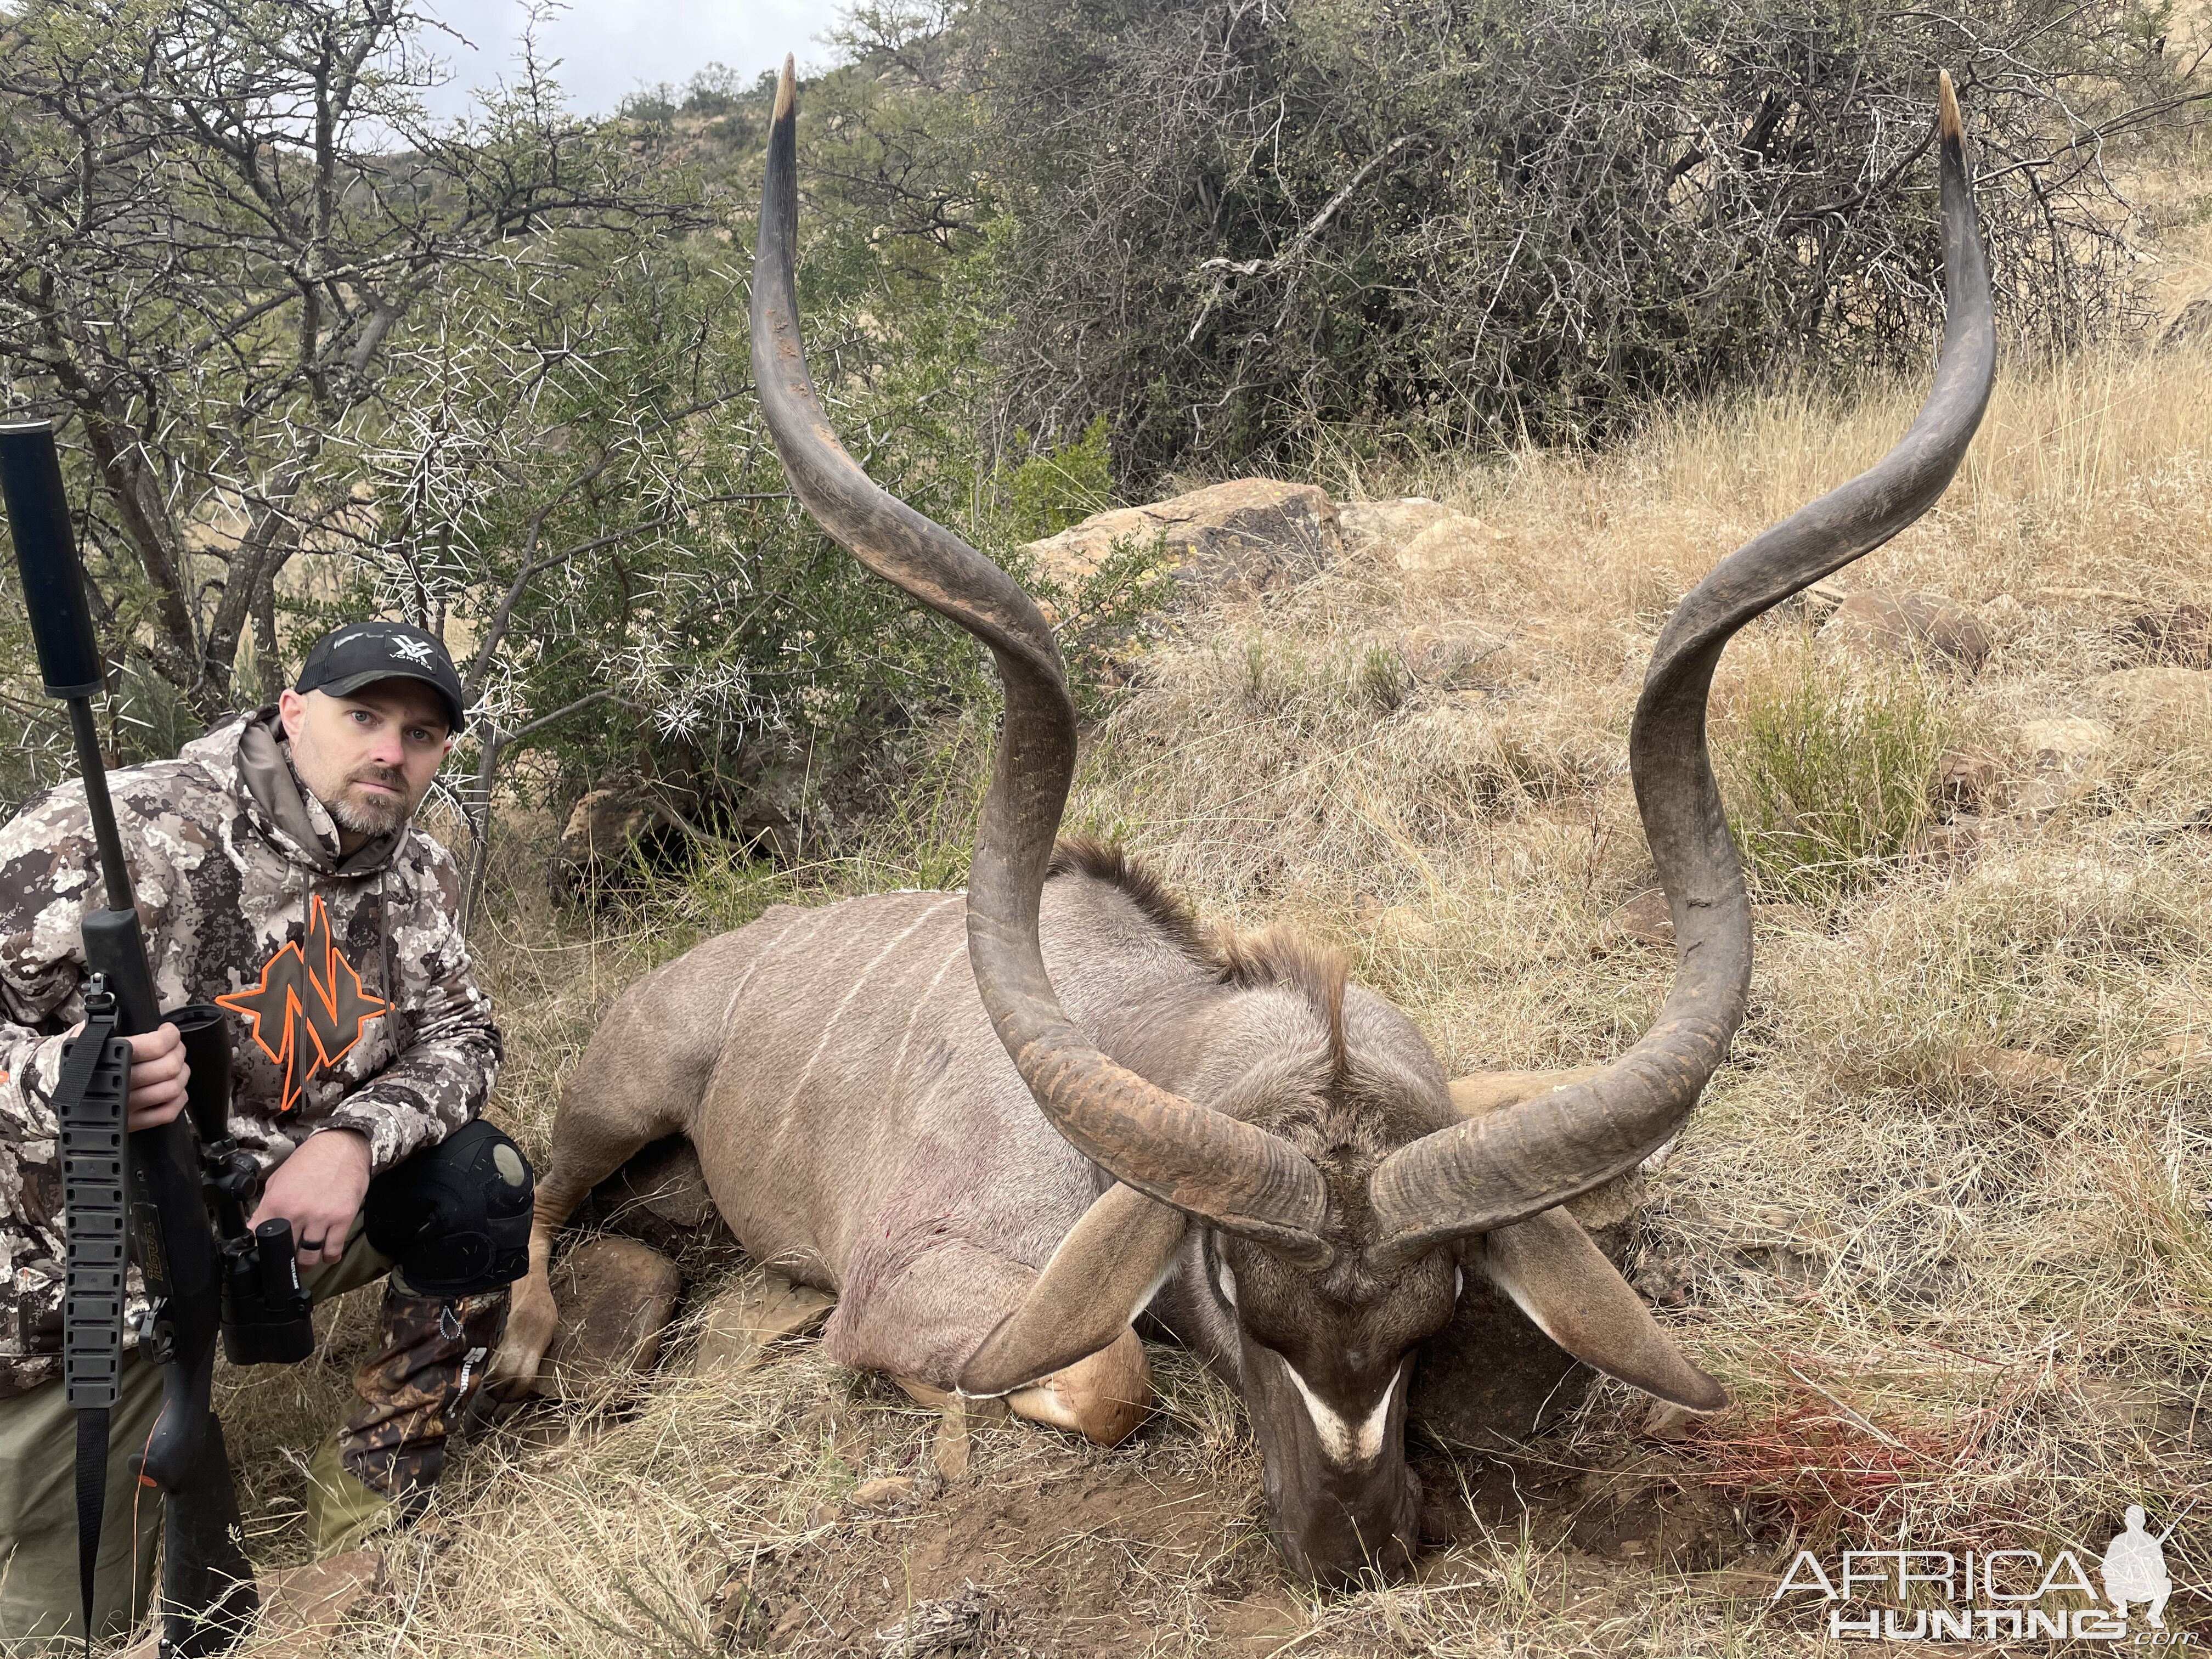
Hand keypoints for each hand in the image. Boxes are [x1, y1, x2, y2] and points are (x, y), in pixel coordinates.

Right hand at [63, 1020, 188, 1131]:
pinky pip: (168, 1112)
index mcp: (109, 1060)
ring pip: (173, 1088)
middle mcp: (120, 1085)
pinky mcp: (133, 1123)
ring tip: (175, 1065)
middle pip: (169, 1067)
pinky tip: (174, 1088)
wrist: (55, 1093)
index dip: (170, 1036)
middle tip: (175, 1047)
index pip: (155, 1046)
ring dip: (182, 1074)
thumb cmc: (75, 1064)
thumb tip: (120, 1013)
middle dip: (179, 1052)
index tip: (168, 1031)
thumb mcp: (82, 1039)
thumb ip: (103, 1028)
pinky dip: (178, 1099)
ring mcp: (128, 1107)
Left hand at [250, 1128, 370, 1266]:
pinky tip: (327, 1253)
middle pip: (286, 1252)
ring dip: (307, 1261)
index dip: (263, 1250)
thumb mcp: (278, 1180)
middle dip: (285, 1258)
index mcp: (278, 1202)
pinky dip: (329, 1256)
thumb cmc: (310, 1160)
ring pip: (309, 1256)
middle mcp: (298, 1212)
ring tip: (307, 1259)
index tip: (268, 1252)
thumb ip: (265, 1208)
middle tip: (289, 1256)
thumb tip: (254, 1231)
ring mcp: (322, 1216)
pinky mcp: (343, 1218)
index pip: (262, 1239)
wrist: (342, 1146)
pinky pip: (333, 1249)